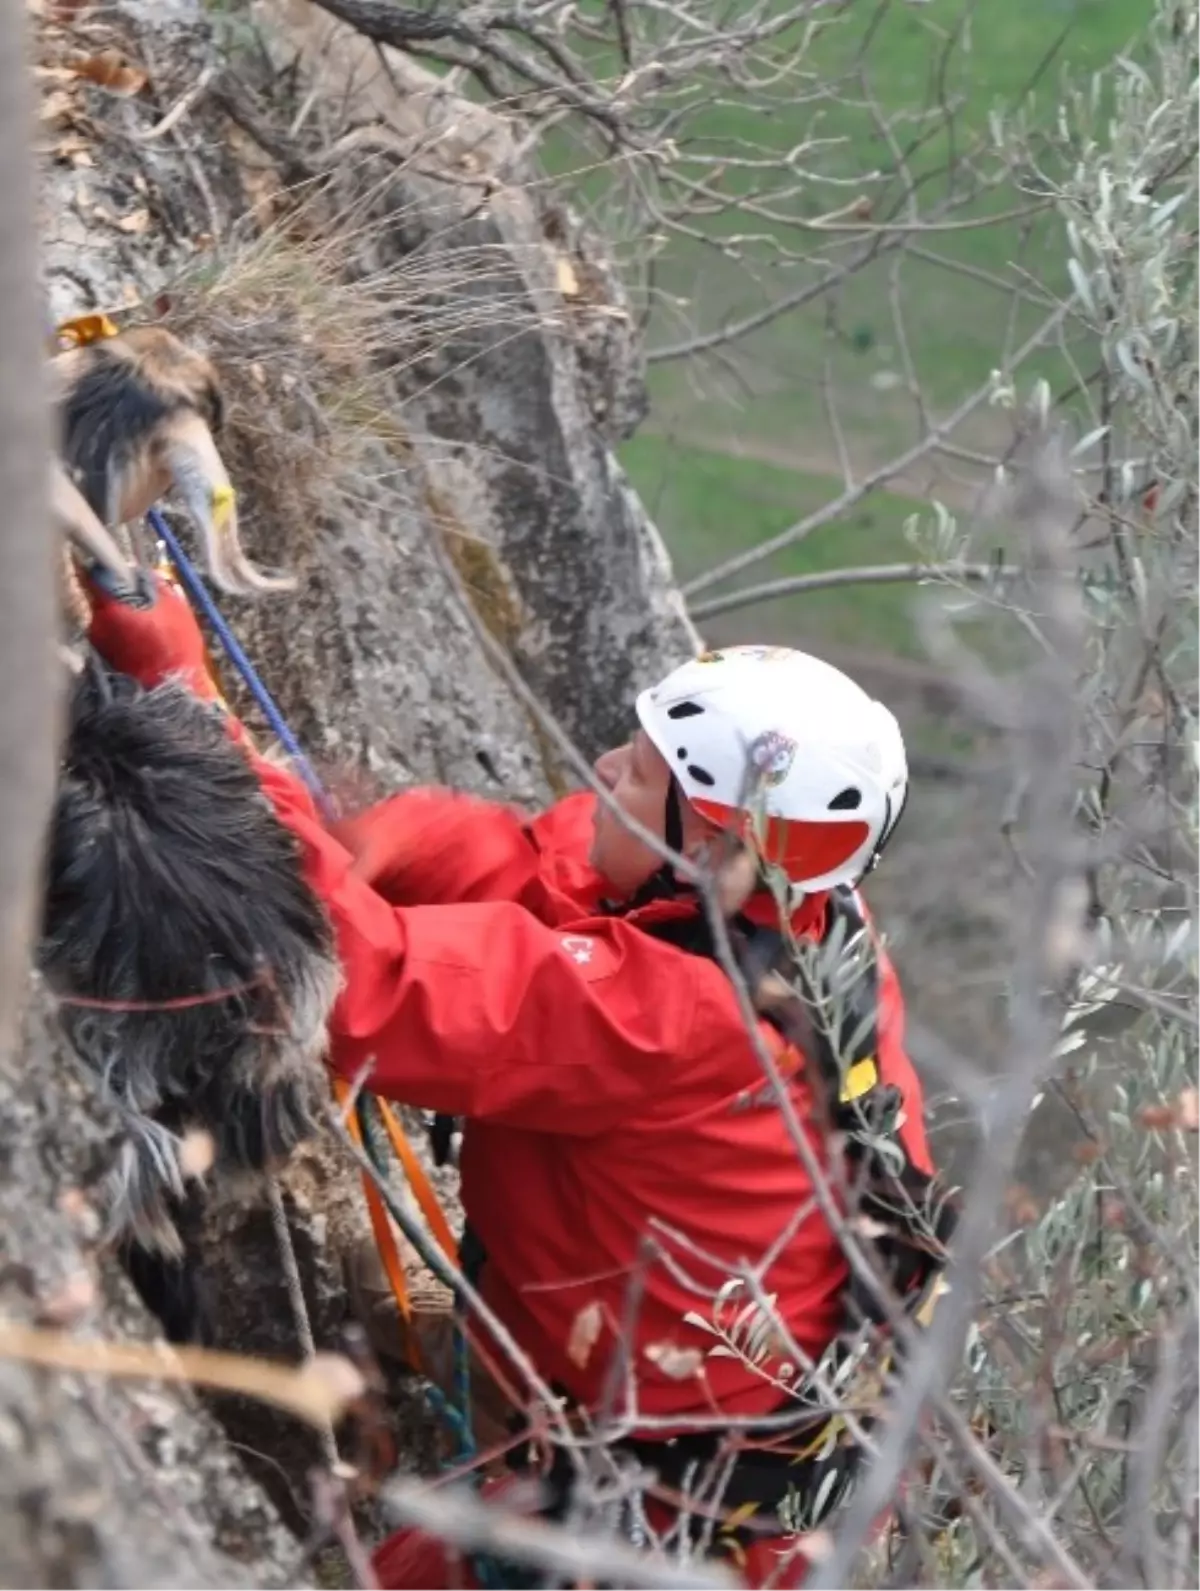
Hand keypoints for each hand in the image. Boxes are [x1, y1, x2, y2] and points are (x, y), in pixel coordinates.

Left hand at [83, 564, 216, 699]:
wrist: (170, 697)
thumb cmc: (175, 652)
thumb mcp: (176, 610)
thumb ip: (156, 586)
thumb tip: (142, 573)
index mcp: (110, 607)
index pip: (96, 574)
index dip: (109, 568)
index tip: (122, 568)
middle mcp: (96, 624)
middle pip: (104, 598)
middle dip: (123, 597)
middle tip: (149, 604)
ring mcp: (97, 644)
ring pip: (108, 618)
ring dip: (126, 618)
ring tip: (153, 629)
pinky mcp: (102, 660)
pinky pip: (112, 637)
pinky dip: (125, 636)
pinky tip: (147, 645)